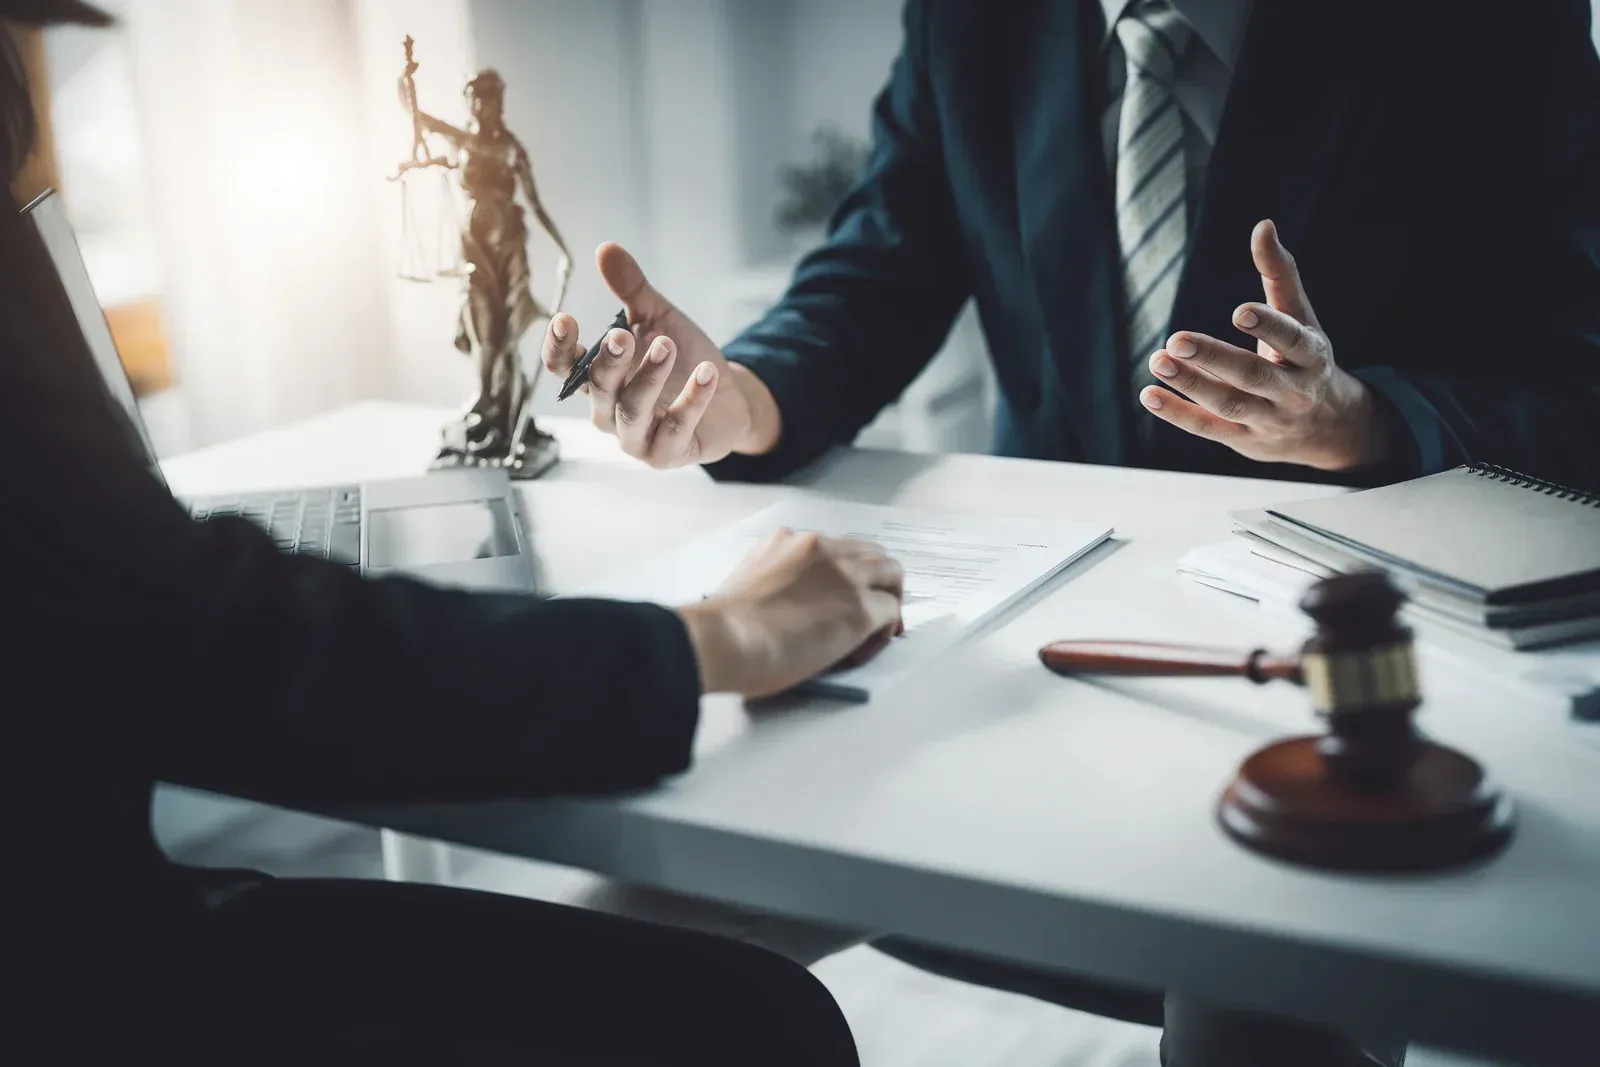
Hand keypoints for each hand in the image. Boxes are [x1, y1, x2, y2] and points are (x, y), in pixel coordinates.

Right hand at [540, 243, 781, 466]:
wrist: (729, 398)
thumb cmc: (683, 360)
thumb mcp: (658, 319)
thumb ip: (632, 290)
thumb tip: (606, 248)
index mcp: (598, 379)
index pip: (565, 368)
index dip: (560, 348)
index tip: (564, 319)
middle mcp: (609, 412)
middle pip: (597, 389)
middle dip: (608, 361)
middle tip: (622, 335)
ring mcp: (636, 438)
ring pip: (631, 412)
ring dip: (648, 379)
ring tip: (667, 346)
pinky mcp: (668, 454)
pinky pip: (675, 430)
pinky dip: (691, 401)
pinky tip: (707, 373)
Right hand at [676, 529, 904, 698]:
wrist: (724, 638)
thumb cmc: (723, 624)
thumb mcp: (746, 579)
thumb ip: (774, 578)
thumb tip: (787, 603)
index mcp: (790, 541)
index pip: (835, 548)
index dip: (845, 574)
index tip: (841, 596)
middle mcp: (822, 548)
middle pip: (870, 554)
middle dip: (875, 581)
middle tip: (871, 611)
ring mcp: (845, 576)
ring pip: (891, 573)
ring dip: (887, 599)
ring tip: (875, 630)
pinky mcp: (860, 609)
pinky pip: (890, 613)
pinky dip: (882, 632)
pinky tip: (862, 650)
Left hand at [1140, 220, 1388, 470]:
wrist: (1325, 428)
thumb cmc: (1304, 359)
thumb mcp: (1301, 317)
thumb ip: (1280, 274)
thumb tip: (1262, 225)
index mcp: (1311, 356)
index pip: (1293, 341)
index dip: (1269, 326)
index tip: (1239, 311)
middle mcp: (1292, 390)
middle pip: (1253, 376)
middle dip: (1214, 359)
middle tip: (1176, 338)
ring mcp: (1267, 418)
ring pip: (1228, 403)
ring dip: (1190, 384)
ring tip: (1157, 360)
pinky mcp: (1242, 438)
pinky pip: (1208, 428)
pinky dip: (1177, 413)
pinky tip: (1150, 394)